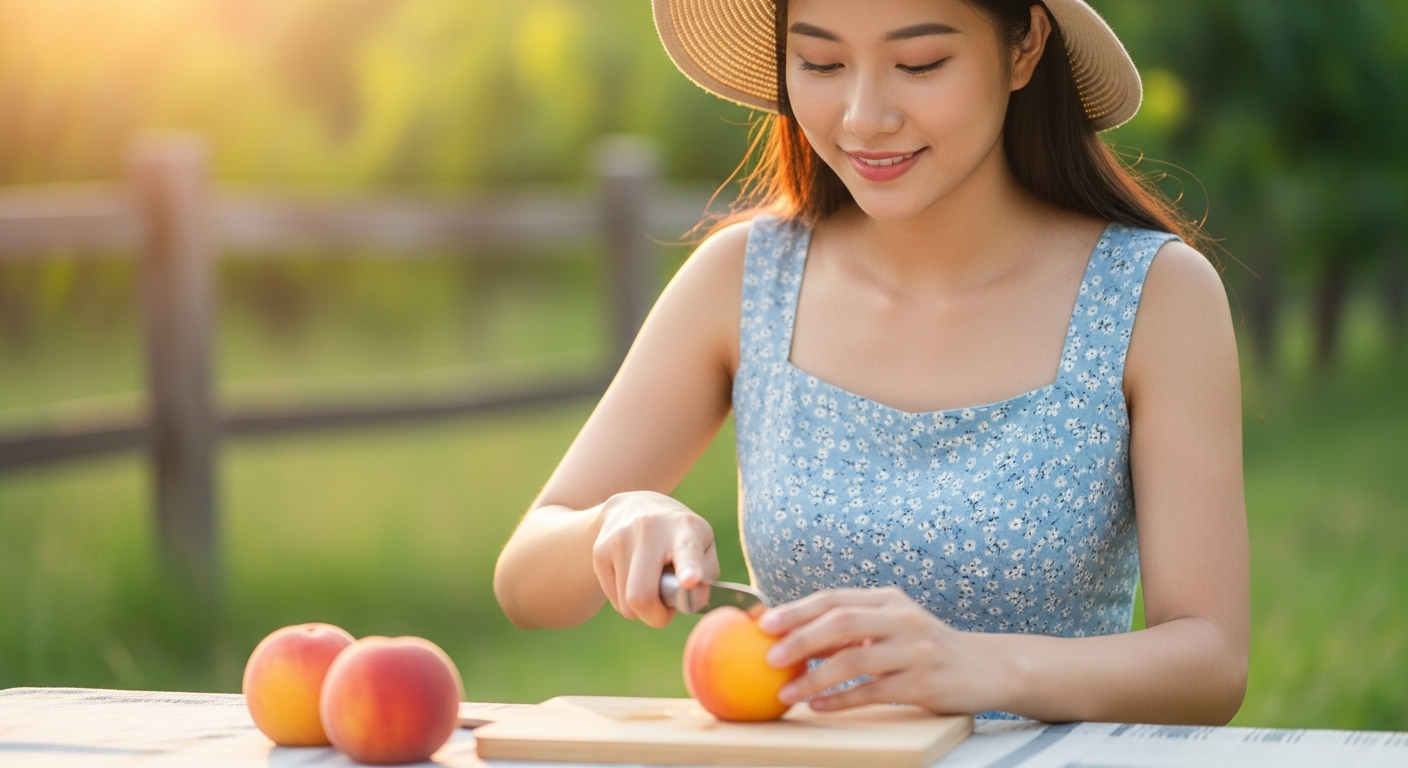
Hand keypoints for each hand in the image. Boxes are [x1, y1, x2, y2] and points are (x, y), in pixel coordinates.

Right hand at [591, 491, 719, 627]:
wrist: (631, 506)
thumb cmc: (677, 535)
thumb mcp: (703, 544)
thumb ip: (705, 575)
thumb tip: (691, 601)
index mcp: (684, 529)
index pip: (686, 551)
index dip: (689, 569)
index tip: (690, 580)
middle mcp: (648, 529)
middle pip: (642, 595)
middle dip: (655, 616)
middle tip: (666, 609)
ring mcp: (619, 539)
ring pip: (626, 605)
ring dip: (641, 608)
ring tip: (651, 583)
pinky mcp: (599, 551)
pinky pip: (614, 600)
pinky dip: (626, 600)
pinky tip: (634, 577)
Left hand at [757, 587, 1011, 714]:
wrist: (986, 667)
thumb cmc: (925, 646)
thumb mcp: (892, 625)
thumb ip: (851, 627)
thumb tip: (792, 635)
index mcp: (888, 599)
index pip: (834, 599)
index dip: (797, 610)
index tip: (764, 624)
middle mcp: (901, 619)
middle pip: (841, 623)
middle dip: (800, 639)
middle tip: (769, 657)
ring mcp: (914, 650)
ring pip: (854, 661)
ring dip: (814, 678)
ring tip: (785, 691)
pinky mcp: (922, 683)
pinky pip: (873, 692)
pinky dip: (841, 700)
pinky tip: (817, 705)